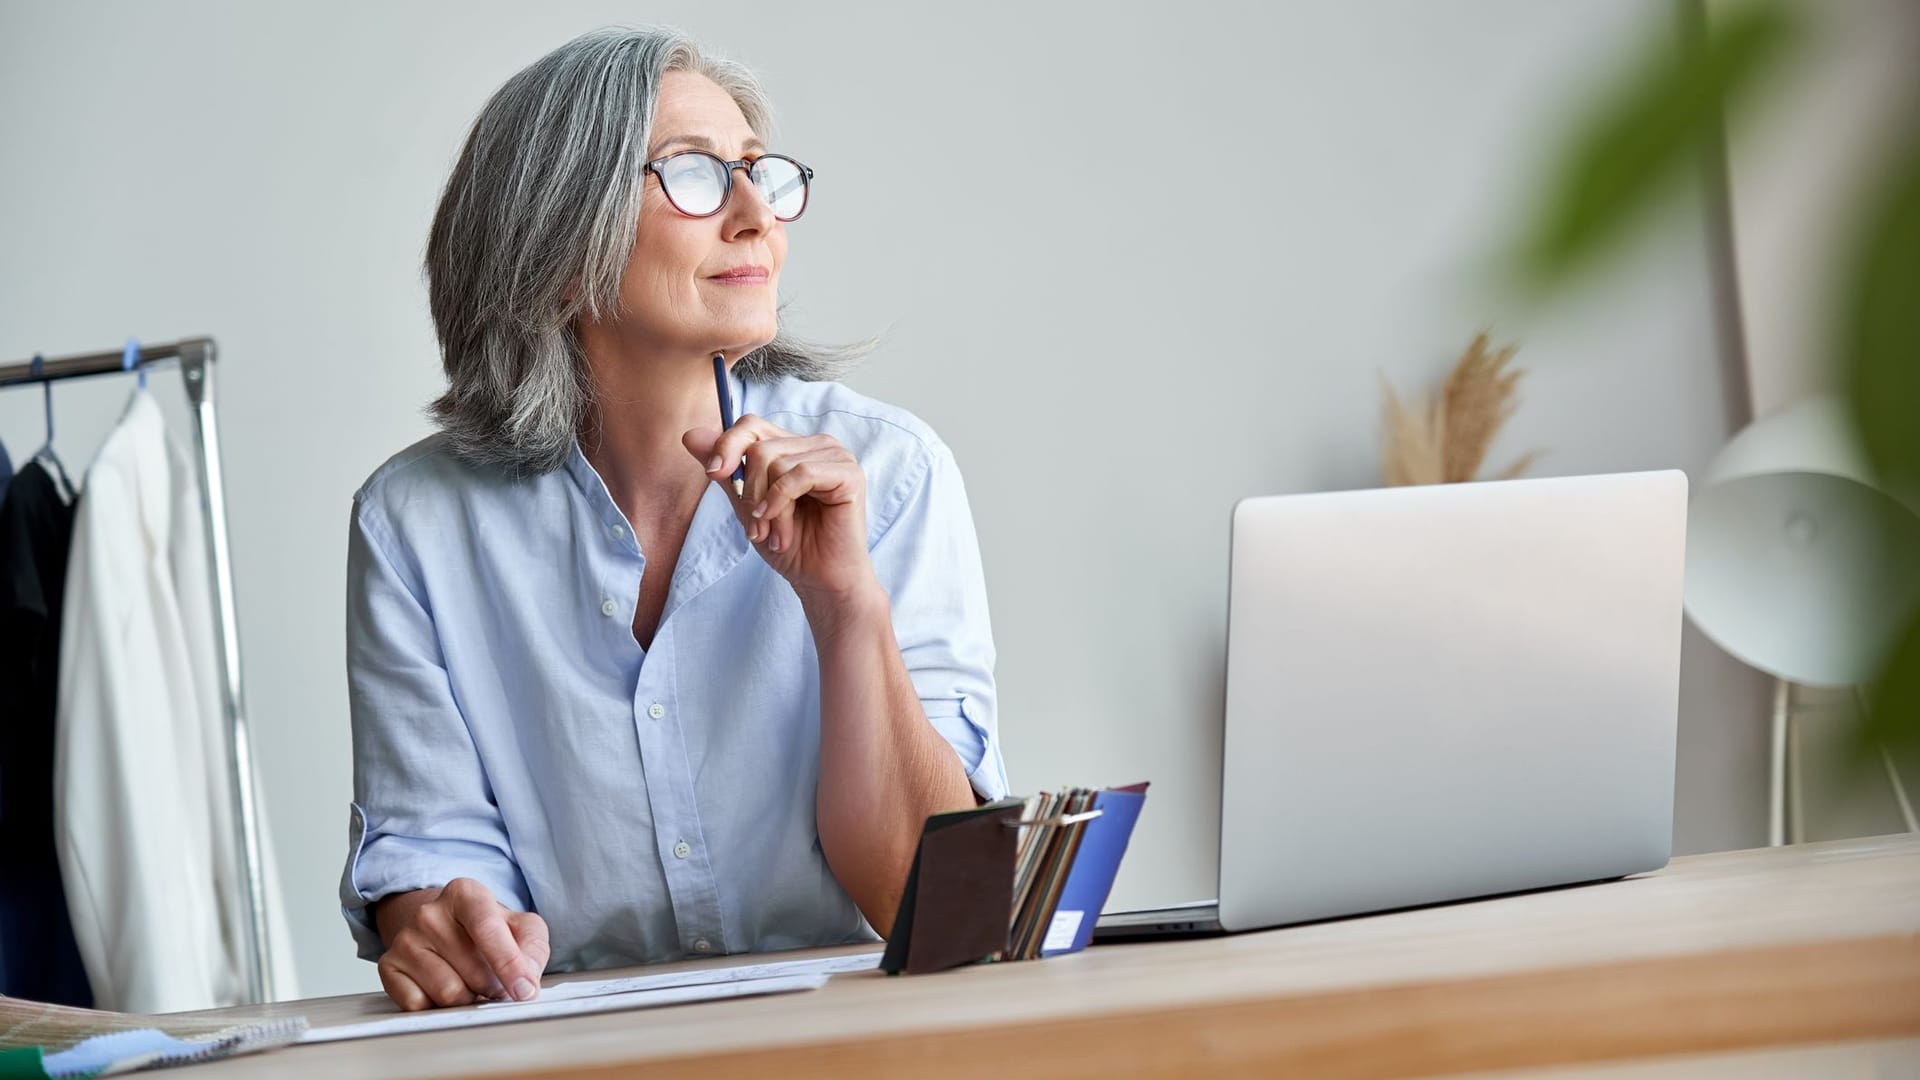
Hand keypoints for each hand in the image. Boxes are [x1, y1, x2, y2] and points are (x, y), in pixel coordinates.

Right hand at [371, 878, 549, 1010]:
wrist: (441, 925)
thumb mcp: (520, 925)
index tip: (524, 991)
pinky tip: (443, 987)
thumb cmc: (487, 929)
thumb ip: (532, 947)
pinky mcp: (388, 966)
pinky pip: (420, 1005)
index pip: (487, 929)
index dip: (509, 964)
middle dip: (493, 986)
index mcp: (465, 894)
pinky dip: (438, 1006)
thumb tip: (526, 979)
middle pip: (473, 972)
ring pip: (448, 993)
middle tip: (494, 980)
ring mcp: (405, 940)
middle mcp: (429, 913)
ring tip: (471, 983)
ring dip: (468, 998)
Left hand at [682, 416, 879, 606]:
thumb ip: (726, 471)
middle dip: (749, 492)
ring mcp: (836, 455)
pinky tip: (782, 529)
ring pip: (777, 462)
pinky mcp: (849, 473)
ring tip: (774, 536)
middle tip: (755, 529)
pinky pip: (800, 474)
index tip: (714, 474)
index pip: (752, 425)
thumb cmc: (789, 545)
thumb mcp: (747, 506)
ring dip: (767, 508)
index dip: (727, 445)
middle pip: (760, 447)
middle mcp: (817, 444)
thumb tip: (690, 434)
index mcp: (795, 447)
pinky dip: (781, 503)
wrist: (820, 581)